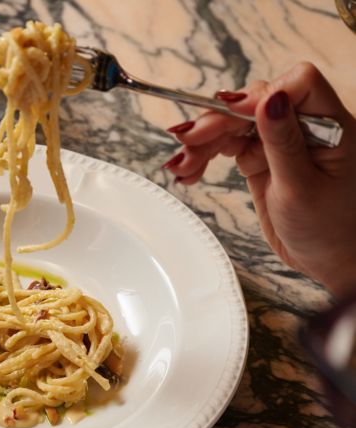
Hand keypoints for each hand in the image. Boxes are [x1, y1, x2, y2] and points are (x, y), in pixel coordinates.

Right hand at [163, 62, 355, 296]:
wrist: (328, 258)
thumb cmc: (329, 229)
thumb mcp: (302, 188)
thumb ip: (283, 142)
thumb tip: (270, 99)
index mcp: (328, 126)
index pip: (297, 84)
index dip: (260, 95)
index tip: (230, 115)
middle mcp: (303, 126)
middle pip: (254, 101)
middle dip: (218, 120)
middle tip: (187, 140)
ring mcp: (279, 141)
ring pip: (233, 123)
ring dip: (203, 140)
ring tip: (182, 165)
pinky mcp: (260, 158)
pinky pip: (226, 145)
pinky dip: (204, 155)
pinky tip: (189, 170)